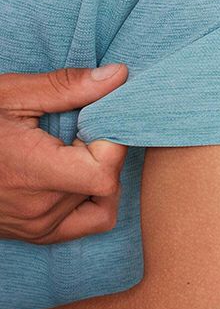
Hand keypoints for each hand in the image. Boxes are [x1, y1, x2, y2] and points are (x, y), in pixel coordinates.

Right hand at [0, 64, 128, 244]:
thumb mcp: (12, 96)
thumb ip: (68, 87)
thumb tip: (118, 75)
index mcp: (32, 172)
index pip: (105, 170)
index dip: (112, 140)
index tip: (98, 120)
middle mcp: (40, 209)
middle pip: (107, 182)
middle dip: (107, 150)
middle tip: (82, 129)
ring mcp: (40, 226)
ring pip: (104, 200)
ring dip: (101, 171)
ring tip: (74, 150)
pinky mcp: (40, 233)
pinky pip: (91, 221)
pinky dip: (97, 197)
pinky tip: (79, 173)